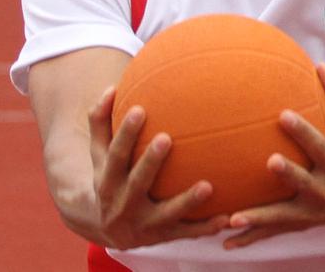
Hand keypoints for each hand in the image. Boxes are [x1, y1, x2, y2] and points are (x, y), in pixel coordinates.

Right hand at [87, 87, 228, 248]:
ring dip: (185, 201)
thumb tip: (111, 87)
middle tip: (167, 138)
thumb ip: (101, 123)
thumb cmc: (111, 177)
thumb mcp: (99, 155)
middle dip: (149, 162)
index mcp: (108, 180)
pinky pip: (186, 233)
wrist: (108, 229)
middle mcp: (122, 203)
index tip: (139, 109)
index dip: (124, 133)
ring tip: (208, 186)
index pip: (115, 154)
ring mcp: (144, 223)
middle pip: (136, 182)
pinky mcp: (163, 236)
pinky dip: (205, 228)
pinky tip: (226, 218)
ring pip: (166, 213)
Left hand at [223, 64, 324, 249]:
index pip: (320, 146)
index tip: (283, 115)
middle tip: (269, 162)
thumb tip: (319, 64)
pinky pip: (272, 233)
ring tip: (233, 218)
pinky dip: (250, 238)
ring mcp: (310, 211)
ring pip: (283, 216)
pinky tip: (226, 241)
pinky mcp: (298, 224)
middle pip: (305, 182)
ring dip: (260, 218)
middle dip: (289, 173)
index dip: (303, 132)